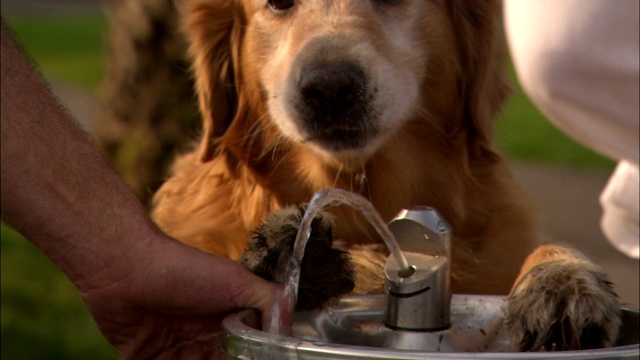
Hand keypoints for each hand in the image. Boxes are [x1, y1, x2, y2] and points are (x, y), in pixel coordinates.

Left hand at [79, 230, 279, 358]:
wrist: (124, 268)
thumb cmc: (184, 271)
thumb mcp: (236, 280)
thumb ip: (270, 300)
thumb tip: (290, 329)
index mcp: (227, 321)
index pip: (246, 351)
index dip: (249, 356)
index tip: (251, 358)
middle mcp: (203, 336)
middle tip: (208, 357)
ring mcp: (174, 349)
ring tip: (190, 359)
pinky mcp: (145, 358)